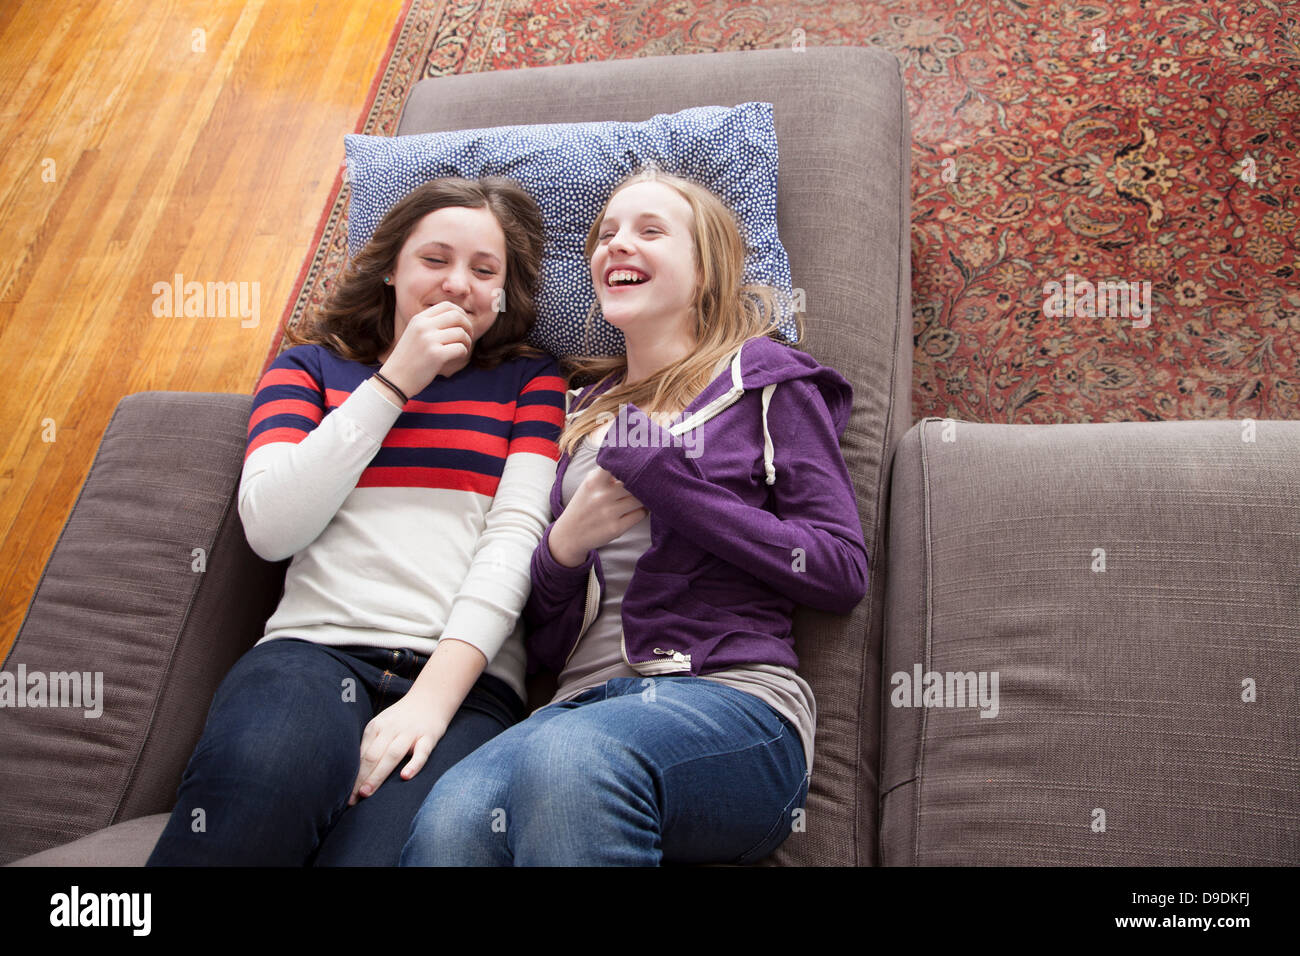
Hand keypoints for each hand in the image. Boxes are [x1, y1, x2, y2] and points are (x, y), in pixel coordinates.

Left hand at [348, 688, 446, 804]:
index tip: (345, 796)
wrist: (430, 698)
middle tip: (351, 799)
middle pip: (373, 756)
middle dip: (361, 778)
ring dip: (377, 774)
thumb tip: (354, 774)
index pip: (362, 755)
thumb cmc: (402, 718)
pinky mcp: (429, 737)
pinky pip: (421, 752)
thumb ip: (371, 745)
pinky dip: (413, 764)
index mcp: (376, 727)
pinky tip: (405, 776)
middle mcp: (391, 729)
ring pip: (392, 755)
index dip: (353, 776)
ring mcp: (410, 733)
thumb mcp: (382, 725)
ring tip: (367, 792)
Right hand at [378, 302, 475, 397]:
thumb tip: (459, 317)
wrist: (395, 379)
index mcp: (419, 319)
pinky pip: (460, 348)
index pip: (447, 305)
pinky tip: (457, 357)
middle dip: (468, 326)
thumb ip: (431, 325)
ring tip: (462, 349)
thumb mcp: (415, 334)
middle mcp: (423, 326)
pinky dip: (463, 353)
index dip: (461, 313)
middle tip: (467, 337)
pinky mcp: (436, 355)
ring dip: (467, 342)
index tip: (463, 325)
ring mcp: (429, 340)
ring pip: (461, 333)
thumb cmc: (408, 359)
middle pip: (457, 316)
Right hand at [547, 466, 646, 566]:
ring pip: (640, 499)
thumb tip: (633, 463)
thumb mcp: (589, 484)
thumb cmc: (584, 505)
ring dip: (644, 498)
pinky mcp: (616, 528)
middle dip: (641, 483)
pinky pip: (640, 514)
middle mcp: (601, 496)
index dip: (630, 462)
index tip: (637, 463)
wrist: (570, 534)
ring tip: (640, 497)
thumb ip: (607, 473)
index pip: (617, 464)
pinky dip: (642, 511)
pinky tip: (635, 510)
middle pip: (635, 482)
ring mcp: (609, 513)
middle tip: (644, 483)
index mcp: (593, 481)